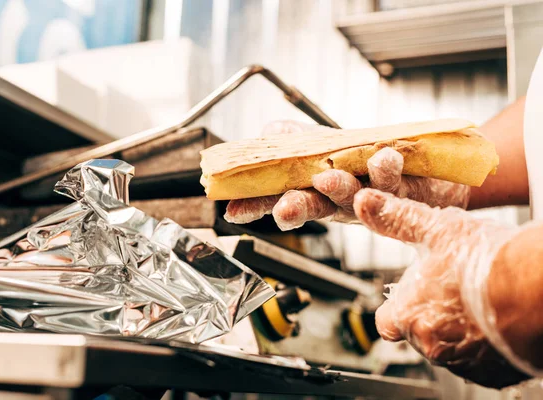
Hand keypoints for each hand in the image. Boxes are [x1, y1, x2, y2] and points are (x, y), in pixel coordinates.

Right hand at [224, 121, 469, 230]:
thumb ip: (293, 140)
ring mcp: (372, 199)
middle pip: (313, 207)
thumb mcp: (323, 144)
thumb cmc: (366, 158)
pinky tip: (382, 158)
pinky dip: (385, 170)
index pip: (279, 198)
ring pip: (354, 199)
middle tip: (283, 212)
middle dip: (296, 209)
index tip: (234, 213)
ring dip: (339, 189)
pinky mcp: (405, 193)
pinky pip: (395, 184)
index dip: (256, 206)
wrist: (426, 165)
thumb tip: (268, 132)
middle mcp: (340, 199)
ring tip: (328, 178)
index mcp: (315, 189)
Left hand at [353, 188, 530, 387]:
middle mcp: (431, 346)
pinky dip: (483, 342)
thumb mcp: (436, 230)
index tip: (413, 291)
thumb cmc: (487, 262)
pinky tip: (496, 317)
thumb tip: (364, 202)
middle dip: (431, 313)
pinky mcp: (494, 372)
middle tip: (453, 288)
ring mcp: (464, 362)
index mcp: (408, 315)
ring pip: (450, 347)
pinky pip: (480, 360)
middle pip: (419, 333)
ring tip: (477, 299)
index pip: (386, 321)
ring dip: (457, 328)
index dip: (398, 304)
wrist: (540, 292)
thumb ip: (396, 219)